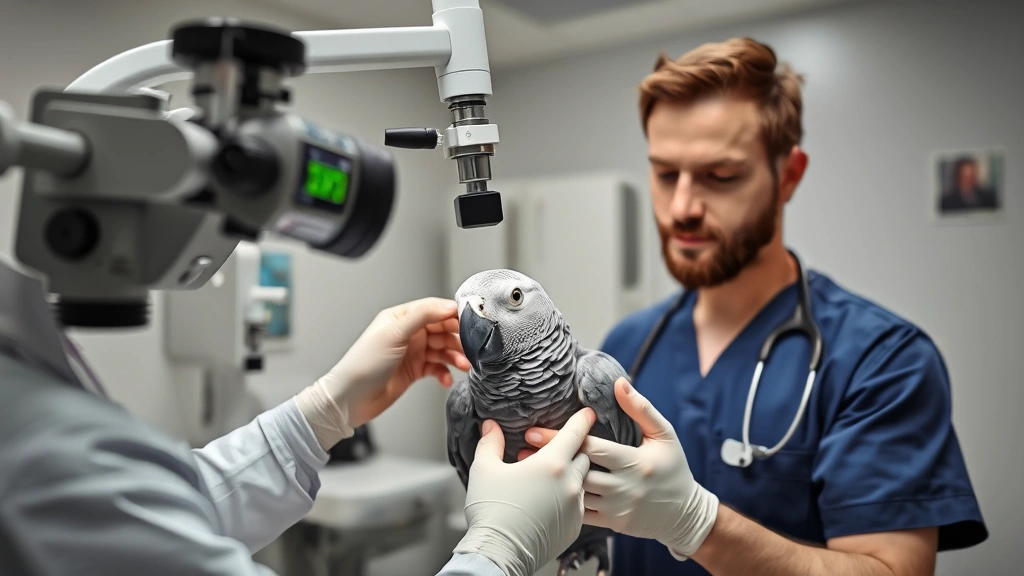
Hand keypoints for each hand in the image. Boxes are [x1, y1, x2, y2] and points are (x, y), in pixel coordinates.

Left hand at [296, 297, 470, 449]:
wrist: (351, 399)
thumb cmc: (364, 364)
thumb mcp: (394, 333)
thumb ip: (422, 315)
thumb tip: (448, 305)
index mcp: (401, 318)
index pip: (434, 309)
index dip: (453, 314)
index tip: (471, 322)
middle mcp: (408, 333)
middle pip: (443, 330)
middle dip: (458, 339)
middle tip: (470, 349)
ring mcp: (412, 352)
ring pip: (443, 350)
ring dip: (455, 357)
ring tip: (463, 366)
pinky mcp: (415, 370)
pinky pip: (437, 368)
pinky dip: (445, 372)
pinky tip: (446, 379)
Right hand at [453, 409, 595, 575]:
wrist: (499, 552)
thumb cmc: (491, 510)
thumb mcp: (485, 469)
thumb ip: (491, 443)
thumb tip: (491, 425)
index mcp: (552, 463)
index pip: (575, 433)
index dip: (582, 420)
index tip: (589, 413)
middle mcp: (570, 483)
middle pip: (582, 456)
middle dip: (573, 449)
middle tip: (559, 449)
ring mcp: (575, 506)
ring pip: (582, 481)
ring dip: (571, 475)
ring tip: (553, 477)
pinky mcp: (575, 526)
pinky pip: (578, 504)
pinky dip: (569, 498)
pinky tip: (552, 500)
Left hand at [521, 378, 718, 560]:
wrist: (683, 514)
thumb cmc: (673, 468)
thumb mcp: (664, 434)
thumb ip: (641, 408)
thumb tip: (619, 383)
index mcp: (636, 462)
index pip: (592, 448)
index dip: (563, 438)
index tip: (535, 431)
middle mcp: (624, 487)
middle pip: (578, 471)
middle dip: (549, 461)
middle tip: (521, 451)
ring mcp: (617, 508)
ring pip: (577, 495)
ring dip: (551, 483)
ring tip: (526, 471)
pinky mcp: (612, 523)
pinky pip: (581, 514)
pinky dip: (563, 503)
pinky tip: (545, 493)